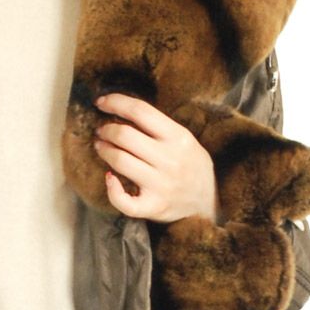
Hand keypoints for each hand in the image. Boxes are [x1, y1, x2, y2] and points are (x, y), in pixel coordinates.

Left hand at [92, 93, 219, 223]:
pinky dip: (111, 189)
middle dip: (106, 130)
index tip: (101, 102)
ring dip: (104, 151)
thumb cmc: (191, 167)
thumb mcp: (186, 141)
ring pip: (119, 161)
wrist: (208, 204)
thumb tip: (122, 113)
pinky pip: (124, 200)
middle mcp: (170, 159)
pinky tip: (109, 178)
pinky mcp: (153, 207)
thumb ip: (160, 128)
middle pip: (124, 135)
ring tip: (101, 147)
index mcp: (178, 137)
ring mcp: (161, 185)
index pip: (141, 111)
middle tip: (101, 131)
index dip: (116, 102)